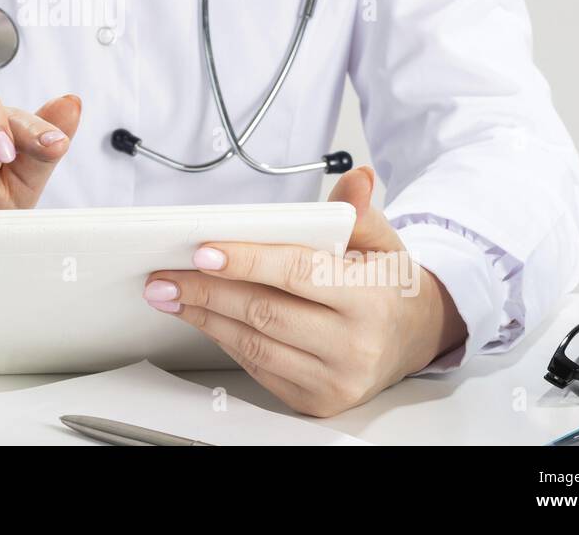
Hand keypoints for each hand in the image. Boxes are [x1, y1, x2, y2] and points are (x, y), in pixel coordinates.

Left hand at [142, 167, 467, 416]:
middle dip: (207, 290)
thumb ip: (357, 211)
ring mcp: (334, 379)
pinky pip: (257, 367)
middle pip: (264, 312)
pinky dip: (223, 338)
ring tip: (171, 293)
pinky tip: (202, 316)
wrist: (412, 339)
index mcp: (370, 299)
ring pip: (253, 344)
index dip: (246, 262)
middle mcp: (354, 346)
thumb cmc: (388, 286)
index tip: (203, 252)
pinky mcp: (315, 400)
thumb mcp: (383, 241)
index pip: (297, 273)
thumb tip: (354, 179)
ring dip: (204, 316)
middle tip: (166, 274)